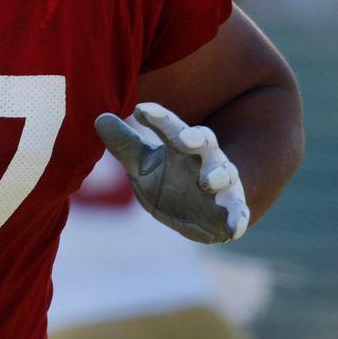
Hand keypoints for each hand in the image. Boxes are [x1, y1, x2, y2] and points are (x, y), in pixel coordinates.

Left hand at [94, 102, 249, 243]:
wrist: (197, 213)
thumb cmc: (169, 180)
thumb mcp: (142, 163)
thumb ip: (124, 143)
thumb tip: (99, 118)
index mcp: (182, 145)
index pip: (171, 126)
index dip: (158, 117)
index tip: (140, 110)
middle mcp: (205, 159)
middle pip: (205, 141)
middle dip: (196, 139)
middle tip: (184, 140)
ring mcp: (221, 184)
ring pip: (225, 173)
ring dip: (218, 177)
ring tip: (207, 183)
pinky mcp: (231, 210)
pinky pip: (237, 212)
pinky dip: (237, 219)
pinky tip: (233, 228)